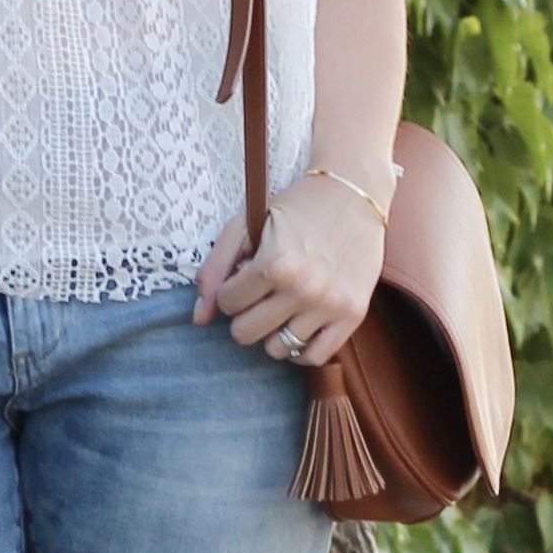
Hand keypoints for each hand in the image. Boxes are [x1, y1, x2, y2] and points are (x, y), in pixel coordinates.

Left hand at [194, 172, 384, 367]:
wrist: (353, 195)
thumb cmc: (294, 208)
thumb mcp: (244, 226)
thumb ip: (214, 269)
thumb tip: (199, 318)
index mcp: (274, 264)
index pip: (226, 303)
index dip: (231, 289)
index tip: (246, 275)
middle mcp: (303, 289)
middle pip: (246, 333)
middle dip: (246, 314)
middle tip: (261, 294)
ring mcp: (330, 305)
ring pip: (278, 349)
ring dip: (273, 331)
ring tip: (282, 307)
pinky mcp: (353, 314)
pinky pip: (316, 357)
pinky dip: (302, 349)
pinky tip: (300, 325)